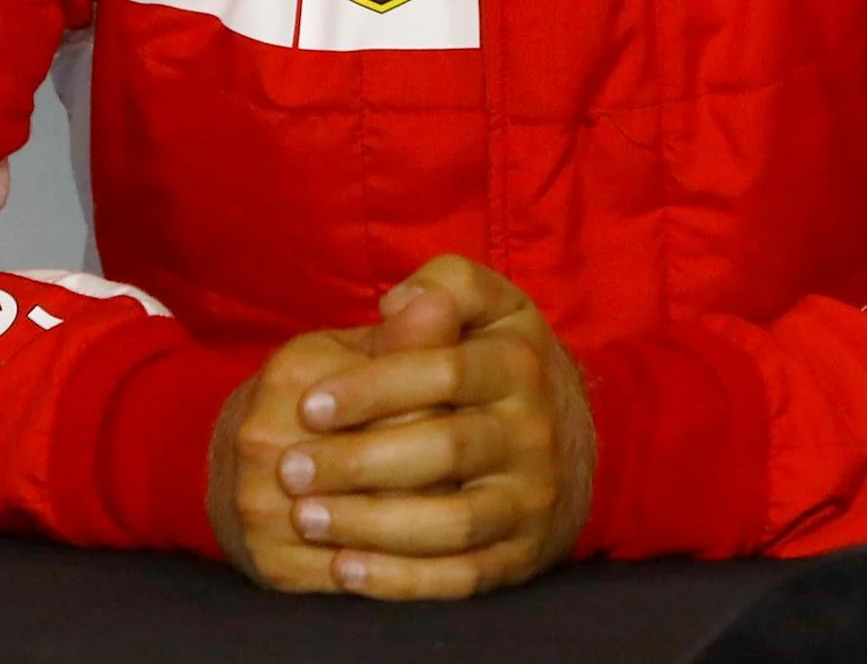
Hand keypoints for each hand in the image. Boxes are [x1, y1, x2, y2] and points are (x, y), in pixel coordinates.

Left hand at [208, 255, 594, 599]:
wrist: (578, 444)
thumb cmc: (503, 366)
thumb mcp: (494, 308)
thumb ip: (448, 286)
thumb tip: (399, 300)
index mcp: (518, 365)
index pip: (444, 372)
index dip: (372, 388)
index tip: (307, 405)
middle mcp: (533, 433)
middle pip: (445, 449)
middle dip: (359, 462)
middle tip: (287, 470)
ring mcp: (530, 500)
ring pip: (452, 522)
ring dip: (373, 526)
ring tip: (306, 519)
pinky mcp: (521, 556)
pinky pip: (462, 577)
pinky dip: (403, 580)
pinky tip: (345, 571)